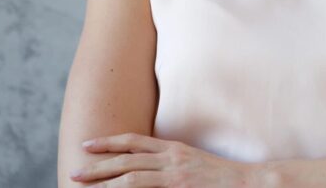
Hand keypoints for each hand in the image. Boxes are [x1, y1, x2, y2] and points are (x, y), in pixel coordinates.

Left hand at [69, 132, 264, 186]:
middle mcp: (172, 157)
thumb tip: (151, 170)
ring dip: (104, 181)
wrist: (249, 182)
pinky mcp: (180, 186)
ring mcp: (176, 173)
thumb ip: (171, 166)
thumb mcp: (194, 164)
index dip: (109, 142)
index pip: (135, 141)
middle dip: (98, 164)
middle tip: (76, 170)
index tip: (89, 144)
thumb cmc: (222, 177)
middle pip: (127, 157)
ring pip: (131, 176)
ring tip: (83, 185)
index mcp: (174, 149)